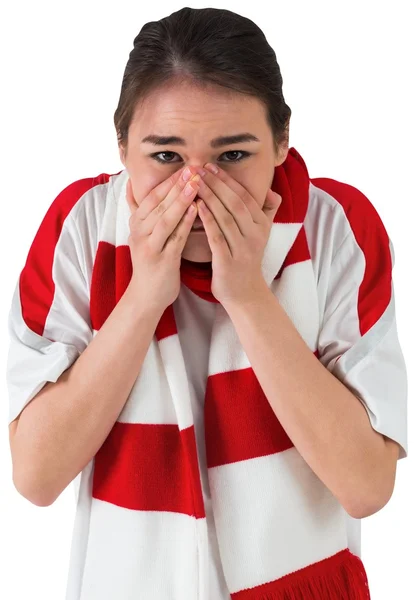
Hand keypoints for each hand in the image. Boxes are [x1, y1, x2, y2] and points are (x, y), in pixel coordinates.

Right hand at [125, 167, 200, 311]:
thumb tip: (130, 184)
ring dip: (180, 200)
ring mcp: (149, 247)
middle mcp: (139, 233)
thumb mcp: (141, 233)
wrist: (146, 296)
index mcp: (136, 224)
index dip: (168, 181)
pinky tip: (197, 210)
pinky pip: (174, 238)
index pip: (152, 196)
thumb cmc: (150, 262)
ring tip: (196, 184)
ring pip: (165, 219)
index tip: (185, 166)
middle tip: (193, 168)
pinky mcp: (161, 260)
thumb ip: (137, 209)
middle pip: (158, 204)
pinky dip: (185, 223)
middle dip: (176, 185)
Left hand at [194, 164, 281, 306]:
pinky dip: (207, 220)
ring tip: (194, 183)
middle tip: (199, 169)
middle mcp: (254, 235)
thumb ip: (267, 213)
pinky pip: (217, 237)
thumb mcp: (261, 235)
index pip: (245, 197)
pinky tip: (196, 207)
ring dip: (209, 197)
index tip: (212, 166)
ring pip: (225, 218)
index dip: (228, 181)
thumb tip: (273, 192)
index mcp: (261, 226)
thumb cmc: (247, 260)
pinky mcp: (228, 262)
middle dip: (216, 184)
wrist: (245, 293)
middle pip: (235, 204)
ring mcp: (242, 249)